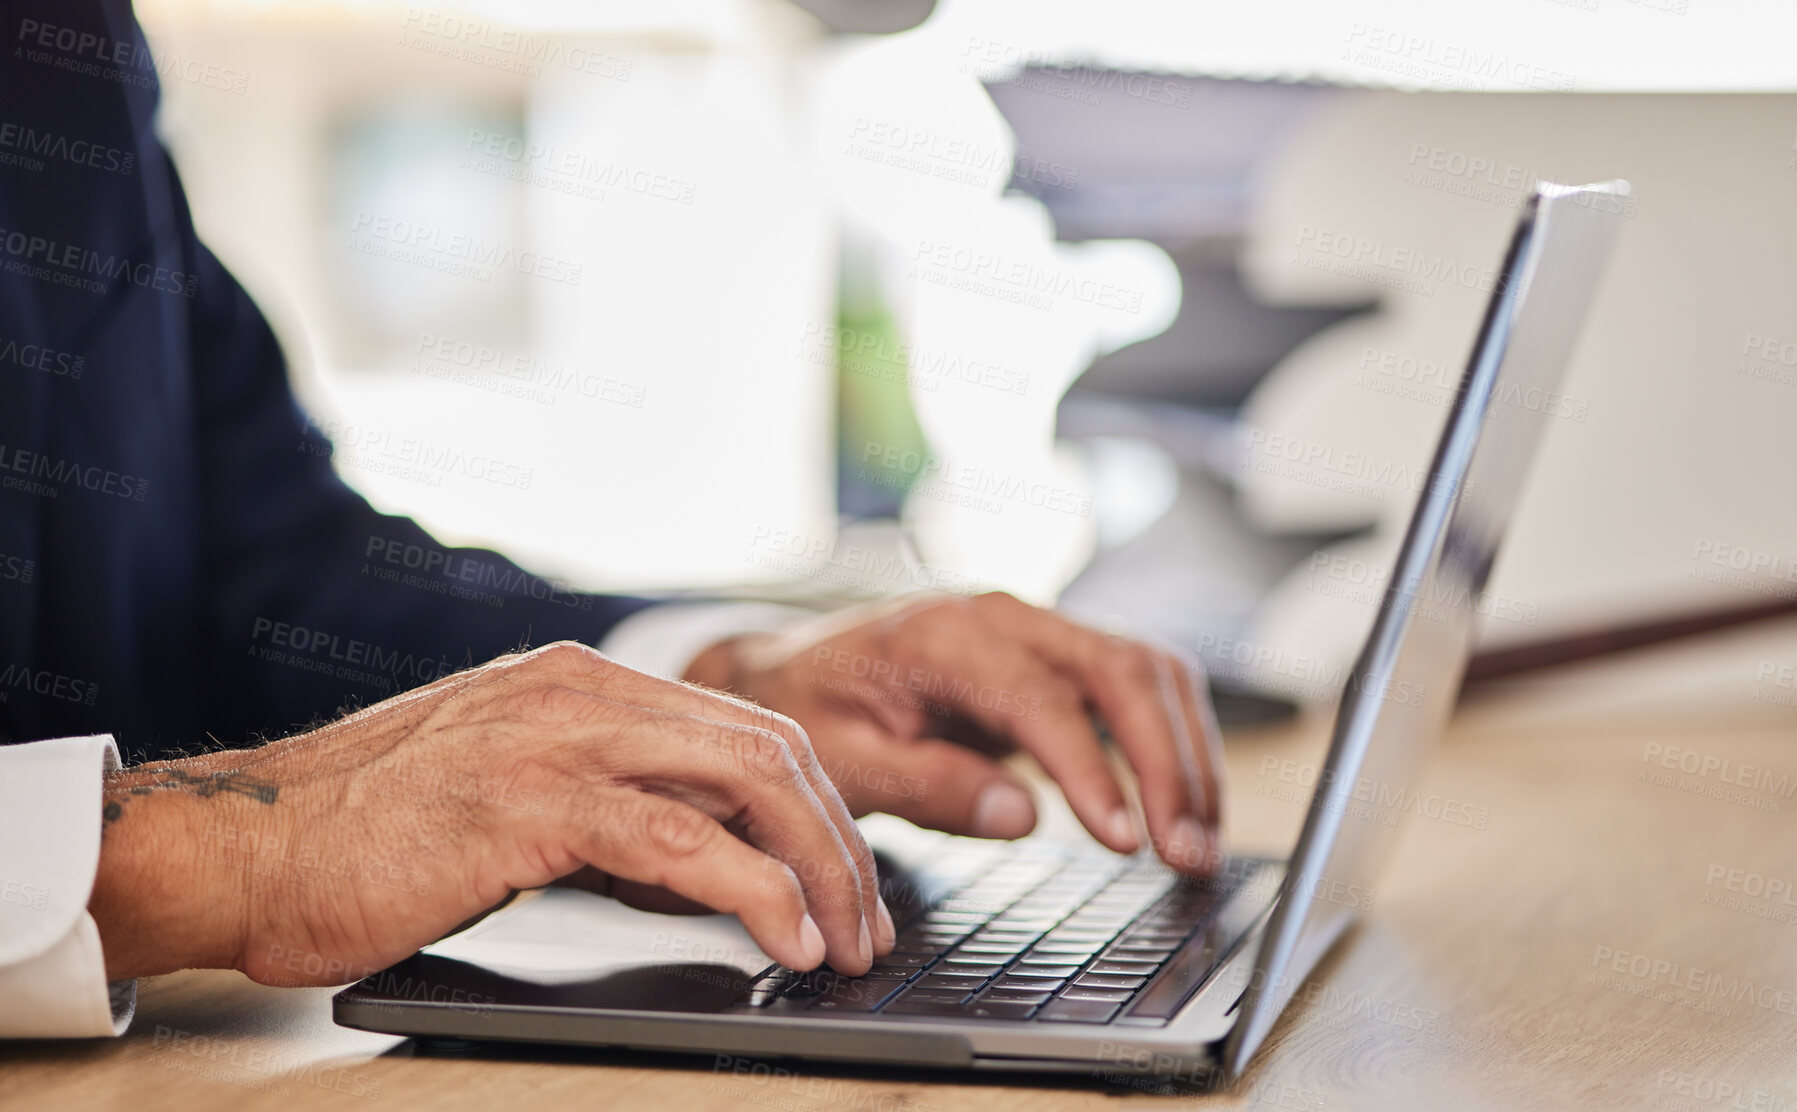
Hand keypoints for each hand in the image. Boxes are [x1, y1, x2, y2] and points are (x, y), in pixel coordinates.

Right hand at [88, 642, 891, 984]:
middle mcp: (584, 691)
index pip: (747, 729)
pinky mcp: (532, 801)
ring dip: (821, 869)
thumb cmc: (364, 834)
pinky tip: (786, 938)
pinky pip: (682, 841)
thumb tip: (706, 861)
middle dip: (841, 839)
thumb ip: (604, 804)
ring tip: (846, 943)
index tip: (846, 878)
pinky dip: (756, 892)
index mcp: (585, 684)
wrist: (243, 841)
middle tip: (869, 922)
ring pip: (749, 781)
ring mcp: (560, 737)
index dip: (819, 805)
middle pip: (772, 747)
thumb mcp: (508, 793)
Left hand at [685, 593, 1224, 874]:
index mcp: (944, 635)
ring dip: (1187, 756)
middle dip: (1168, 764)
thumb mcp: (842, 761)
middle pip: (1120, 669)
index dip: (1092, 770)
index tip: (1124, 840)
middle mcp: (1005, 617)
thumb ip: (925, 784)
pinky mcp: (1059, 658)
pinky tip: (1184, 806)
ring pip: (1148, 671)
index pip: (1042, 697)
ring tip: (1198, 843)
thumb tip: (1020, 816)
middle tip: (1187, 854)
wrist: (794, 670)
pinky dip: (1175, 743)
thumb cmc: (813, 712)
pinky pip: (1140, 686)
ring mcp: (1039, 631)